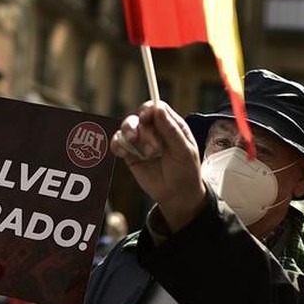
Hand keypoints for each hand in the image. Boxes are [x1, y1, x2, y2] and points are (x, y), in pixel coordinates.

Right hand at [111, 103, 207, 232]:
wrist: (177, 195)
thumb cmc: (185, 171)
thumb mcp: (184, 151)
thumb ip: (171, 131)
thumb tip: (158, 109)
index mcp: (170, 124)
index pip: (156, 107)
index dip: (149, 109)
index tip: (146, 117)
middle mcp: (154, 129)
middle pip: (139, 117)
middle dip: (144, 132)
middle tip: (154, 151)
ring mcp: (141, 141)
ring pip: (127, 127)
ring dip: (131, 137)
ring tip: (145, 154)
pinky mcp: (130, 153)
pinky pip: (117, 142)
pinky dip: (118, 145)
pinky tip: (124, 153)